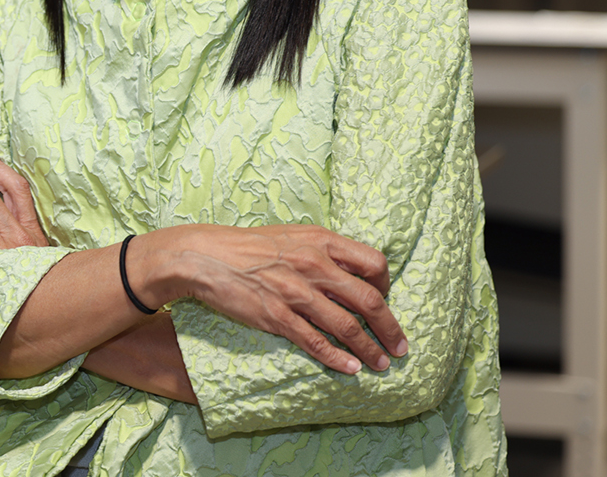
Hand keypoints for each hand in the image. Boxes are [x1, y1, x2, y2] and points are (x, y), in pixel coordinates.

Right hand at [133, 224, 407, 374]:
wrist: (206, 255)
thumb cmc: (249, 245)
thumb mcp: (292, 236)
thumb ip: (323, 252)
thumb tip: (351, 274)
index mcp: (321, 241)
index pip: (374, 263)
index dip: (386, 286)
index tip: (385, 301)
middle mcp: (314, 265)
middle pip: (369, 300)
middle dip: (390, 328)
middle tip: (400, 347)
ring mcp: (296, 292)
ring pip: (347, 326)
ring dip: (370, 349)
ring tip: (381, 364)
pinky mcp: (277, 316)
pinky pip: (315, 342)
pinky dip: (337, 358)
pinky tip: (350, 369)